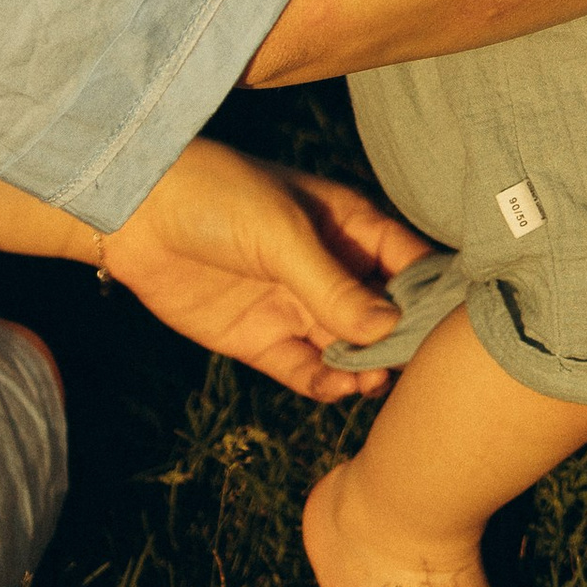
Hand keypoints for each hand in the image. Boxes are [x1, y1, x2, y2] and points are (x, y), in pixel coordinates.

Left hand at [98, 140, 427, 403]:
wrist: (137, 212)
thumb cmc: (221, 197)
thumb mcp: (284, 235)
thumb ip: (333, 286)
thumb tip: (388, 329)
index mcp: (352, 227)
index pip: (409, 264)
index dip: (431, 295)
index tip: (449, 331)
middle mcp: (332, 270)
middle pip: (384, 315)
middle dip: (399, 343)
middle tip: (406, 368)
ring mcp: (297, 306)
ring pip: (348, 348)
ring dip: (364, 368)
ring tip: (370, 381)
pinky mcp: (261, 339)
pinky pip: (304, 370)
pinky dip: (324, 384)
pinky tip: (337, 388)